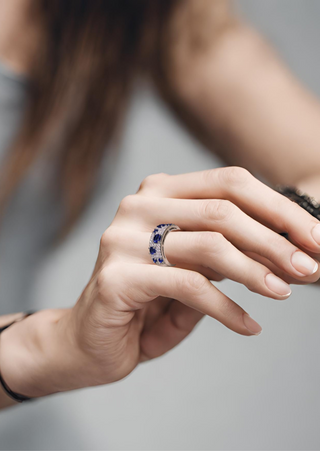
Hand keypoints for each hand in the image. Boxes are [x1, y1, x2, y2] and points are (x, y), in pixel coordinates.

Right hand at [2, 167, 319, 397]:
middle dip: (275, 240)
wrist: (90, 341)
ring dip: (256, 272)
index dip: (278, 209)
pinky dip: (226, 308)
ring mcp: (123, 239)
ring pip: (210, 245)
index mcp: (160, 191)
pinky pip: (189, 287)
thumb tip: (290, 249)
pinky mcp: (117, 277)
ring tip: (284, 292)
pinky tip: (248, 326)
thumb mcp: (196, 269)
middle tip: (308, 268)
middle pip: (223, 210)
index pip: (230, 183)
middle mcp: (139, 206)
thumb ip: (230, 252)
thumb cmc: (149, 302)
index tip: (315, 238)